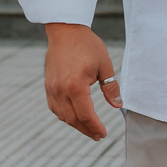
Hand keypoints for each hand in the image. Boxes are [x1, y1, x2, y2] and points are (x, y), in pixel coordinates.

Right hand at [44, 23, 121, 140]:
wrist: (66, 31)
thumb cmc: (87, 46)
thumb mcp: (105, 65)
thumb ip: (111, 88)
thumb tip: (118, 105)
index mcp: (75, 86)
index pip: (86, 115)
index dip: (95, 127)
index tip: (103, 134)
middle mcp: (61, 90)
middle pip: (73, 119)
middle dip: (86, 130)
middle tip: (98, 135)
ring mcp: (52, 89)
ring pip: (62, 115)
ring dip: (75, 124)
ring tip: (88, 128)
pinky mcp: (48, 85)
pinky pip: (54, 107)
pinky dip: (64, 115)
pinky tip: (74, 116)